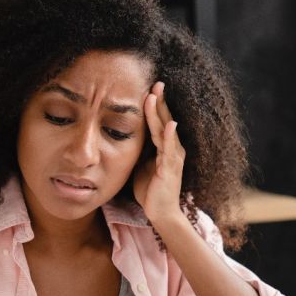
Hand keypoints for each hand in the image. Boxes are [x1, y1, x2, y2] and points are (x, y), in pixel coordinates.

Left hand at [133, 81, 185, 224]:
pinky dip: (169, 136)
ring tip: (155, 95)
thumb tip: (122, 135)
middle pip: (164, 119)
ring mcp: (173, 158)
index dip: (154, 104)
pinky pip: (169, 150)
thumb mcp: (140, 163)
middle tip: (155, 82)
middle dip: (159, 101)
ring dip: (161, 112)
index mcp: (165, 147)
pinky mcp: (170, 169)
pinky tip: (169, 123)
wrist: (160, 213)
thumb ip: (138, 149)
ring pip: (165, 130)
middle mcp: (172, 149)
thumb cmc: (150, 190)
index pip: (158, 120)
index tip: (148, 87)